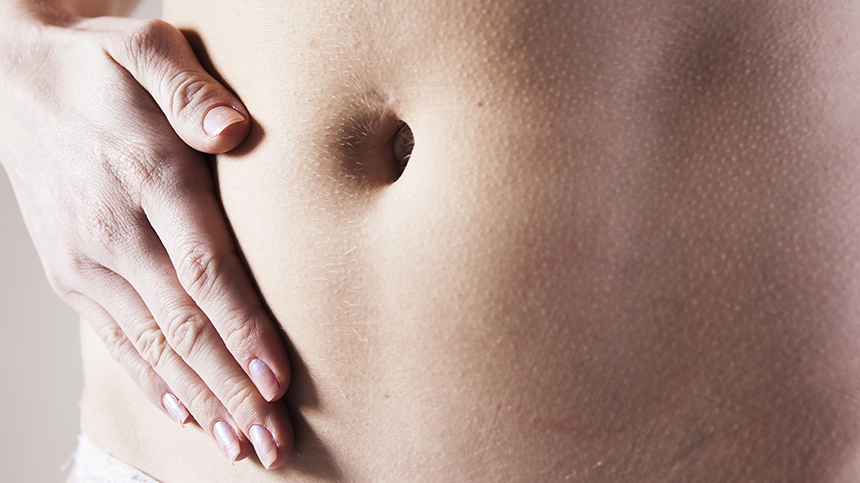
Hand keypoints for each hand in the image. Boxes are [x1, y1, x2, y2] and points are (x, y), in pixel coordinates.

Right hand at [0, 5, 291, 468]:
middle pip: (184, 327)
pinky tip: (183, 412)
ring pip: (153, 346)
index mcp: (148, 178)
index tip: (277, 381)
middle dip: (232, 390)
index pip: (206, 271)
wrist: (14, 76)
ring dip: (201, 400)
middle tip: (273, 440)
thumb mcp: (145, 48)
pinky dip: (151, 381)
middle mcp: (116, 231)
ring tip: (240, 445)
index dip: (242, 330)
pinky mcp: (74, 274)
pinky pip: (116, 339)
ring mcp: (89, 260)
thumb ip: (191, 90)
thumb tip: (234, 130)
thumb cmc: (98, 65)